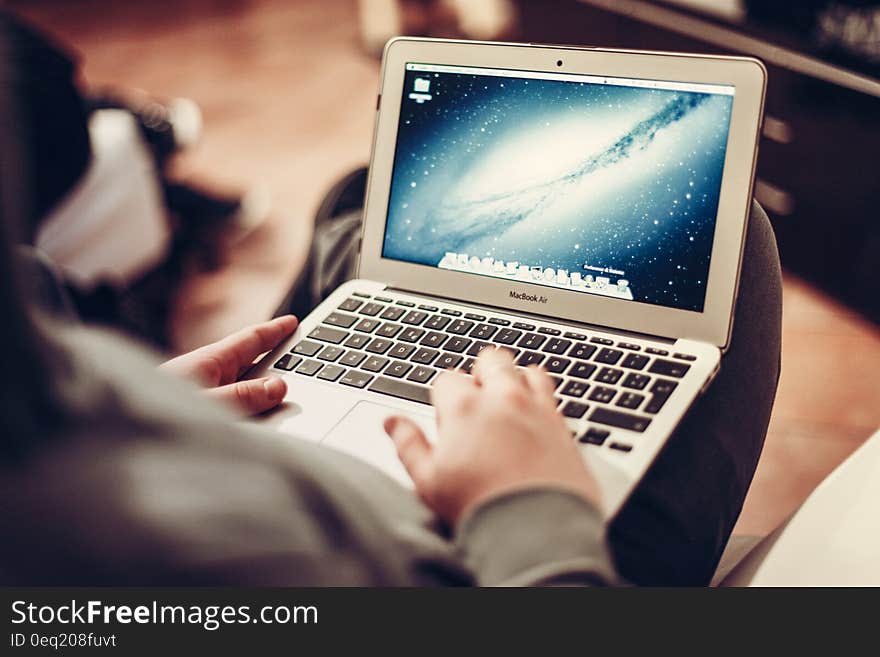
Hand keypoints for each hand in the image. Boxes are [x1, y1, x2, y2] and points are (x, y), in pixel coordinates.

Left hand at [160, 315, 297, 414]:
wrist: (111, 437)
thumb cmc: (150, 417)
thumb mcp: (207, 406)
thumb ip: (242, 396)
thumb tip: (278, 386)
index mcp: (208, 361)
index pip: (249, 340)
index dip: (274, 331)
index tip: (292, 321)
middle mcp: (202, 372)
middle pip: (244, 359)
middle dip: (269, 354)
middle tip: (295, 349)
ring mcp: (196, 390)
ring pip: (234, 380)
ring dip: (256, 381)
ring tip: (279, 384)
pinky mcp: (189, 409)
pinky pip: (225, 399)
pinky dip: (242, 400)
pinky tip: (246, 415)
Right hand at [384, 348, 599, 525]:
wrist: (537, 531)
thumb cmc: (480, 509)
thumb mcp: (429, 481)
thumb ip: (408, 444)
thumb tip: (392, 422)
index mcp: (464, 408)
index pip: (448, 379)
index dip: (445, 396)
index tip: (447, 416)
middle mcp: (503, 399)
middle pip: (491, 360)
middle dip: (482, 372)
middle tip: (478, 398)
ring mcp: (537, 409)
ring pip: (527, 371)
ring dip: (516, 379)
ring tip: (509, 401)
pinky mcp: (563, 425)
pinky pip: (554, 393)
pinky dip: (542, 397)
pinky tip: (536, 415)